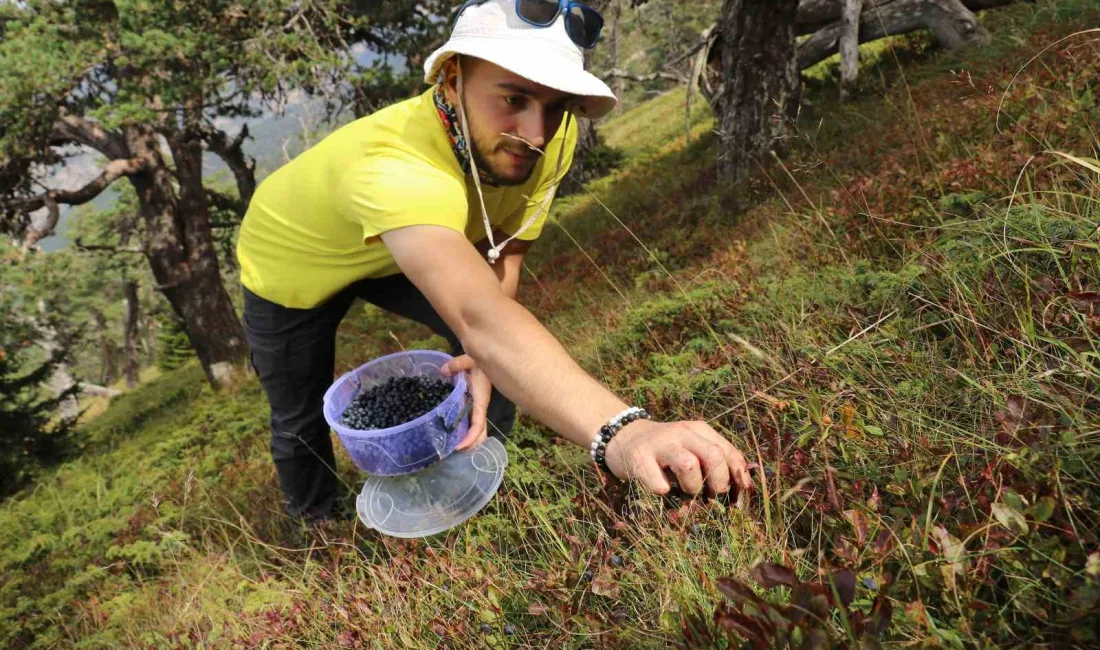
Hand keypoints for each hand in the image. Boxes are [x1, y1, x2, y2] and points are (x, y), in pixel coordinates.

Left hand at [441, 354, 489, 450]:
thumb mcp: (471, 360)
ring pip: (477, 430)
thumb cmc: (481, 361)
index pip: (478, 424)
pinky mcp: (473, 406)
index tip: (458, 446)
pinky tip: (452, 434)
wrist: (488, 359)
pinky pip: (471, 423)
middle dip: (469, 445)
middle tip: (452, 451)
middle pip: (480, 433)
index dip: (470, 437)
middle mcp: (480, 408)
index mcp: (480, 400)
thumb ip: (458, 364)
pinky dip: (465, 432)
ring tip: (451, 447)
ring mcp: (477, 408)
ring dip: (468, 441)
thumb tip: (443, 371)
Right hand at [604, 419, 752, 496]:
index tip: (738, 496)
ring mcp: (660, 444)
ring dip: (691, 487)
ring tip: (684, 491)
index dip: (738, 477)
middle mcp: (682, 433)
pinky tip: (662, 491)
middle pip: (714, 456)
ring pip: (689, 464)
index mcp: (699, 430)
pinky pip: (658, 482)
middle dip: (718, 482)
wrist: (624, 437)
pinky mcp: (639, 458)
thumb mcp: (692, 448)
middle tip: (711, 497)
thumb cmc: (665, 451)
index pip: (729, 452)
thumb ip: (717, 461)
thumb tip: (746, 487)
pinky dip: (663, 491)